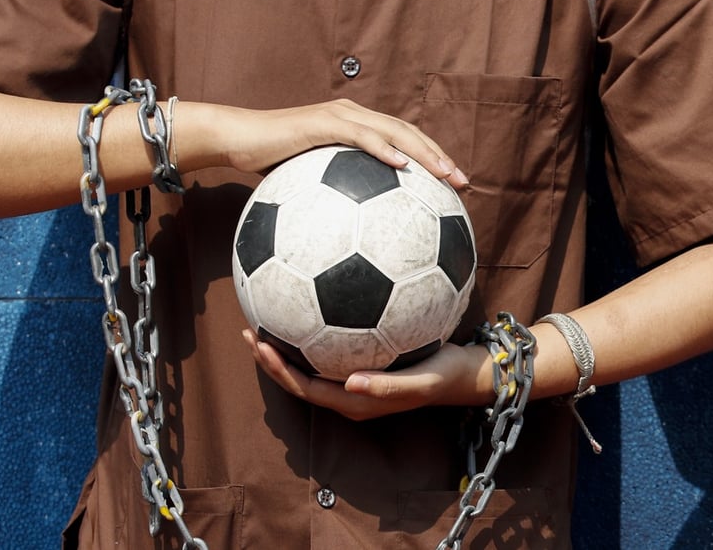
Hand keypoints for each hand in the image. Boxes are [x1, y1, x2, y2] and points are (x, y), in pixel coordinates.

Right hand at [178, 99, 468, 188]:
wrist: (237, 140)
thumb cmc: (268, 164)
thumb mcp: (307, 185)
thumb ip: (332, 198)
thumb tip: (350, 234)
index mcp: (354, 126)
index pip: (403, 140)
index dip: (431, 158)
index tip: (452, 187)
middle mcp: (353, 115)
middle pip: (409, 133)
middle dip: (440, 157)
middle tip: (464, 183)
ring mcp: (340, 115)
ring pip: (394, 131)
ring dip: (424, 153)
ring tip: (446, 175)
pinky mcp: (323, 123)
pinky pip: (361, 137)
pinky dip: (384, 150)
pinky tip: (403, 169)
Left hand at [242, 329, 494, 420]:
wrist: (463, 375)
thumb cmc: (444, 375)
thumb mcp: (421, 381)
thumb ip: (387, 385)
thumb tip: (350, 382)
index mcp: (356, 401)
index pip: (306, 389)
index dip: (279, 370)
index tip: (260, 344)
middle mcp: (349, 395)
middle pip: (298, 381)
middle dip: (269, 360)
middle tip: (249, 330)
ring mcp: (354, 383)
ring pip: (308, 369)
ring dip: (283, 351)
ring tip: (262, 323)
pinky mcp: (362, 368)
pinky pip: (325, 356)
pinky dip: (307, 338)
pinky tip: (304, 311)